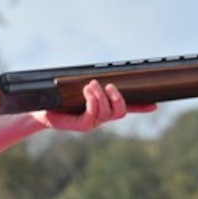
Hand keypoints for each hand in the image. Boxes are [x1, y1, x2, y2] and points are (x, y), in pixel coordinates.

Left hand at [31, 80, 156, 131]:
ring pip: (106, 111)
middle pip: (120, 111)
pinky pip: (92, 113)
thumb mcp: (79, 90)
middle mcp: (101, 117)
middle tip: (110, 86)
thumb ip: (92, 85)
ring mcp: (93, 122)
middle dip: (118, 98)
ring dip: (101, 96)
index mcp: (104, 109)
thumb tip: (101, 73)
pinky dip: (92, 100)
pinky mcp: (82, 125)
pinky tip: (86, 91)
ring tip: (92, 85)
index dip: (141, 107)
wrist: (44, 111)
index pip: (127, 108)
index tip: (154, 105)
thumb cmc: (61, 99)